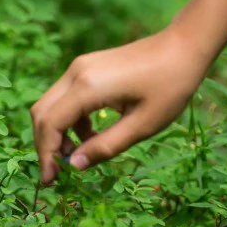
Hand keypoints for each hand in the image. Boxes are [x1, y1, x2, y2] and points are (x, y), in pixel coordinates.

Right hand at [29, 28, 208, 183]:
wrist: (184, 46)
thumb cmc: (171, 86)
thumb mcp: (142, 125)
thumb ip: (106, 146)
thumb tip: (74, 165)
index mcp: (89, 87)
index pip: (50, 124)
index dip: (47, 155)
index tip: (52, 180)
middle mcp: (77, 72)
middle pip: (42, 113)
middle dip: (45, 145)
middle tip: (57, 174)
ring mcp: (80, 66)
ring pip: (51, 104)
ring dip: (56, 133)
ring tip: (78, 156)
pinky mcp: (87, 67)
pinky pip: (66, 97)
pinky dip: (69, 120)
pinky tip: (90, 135)